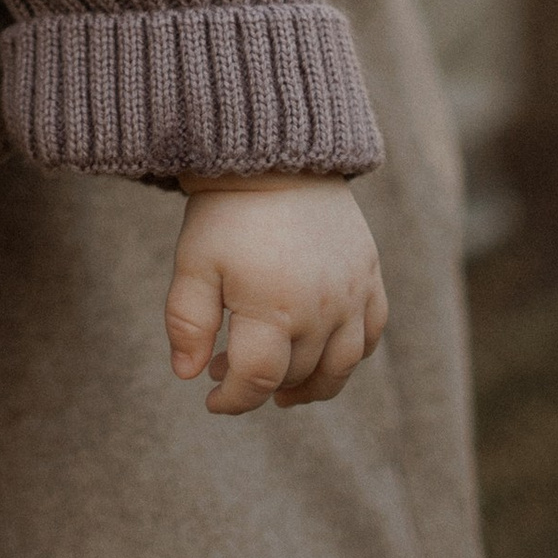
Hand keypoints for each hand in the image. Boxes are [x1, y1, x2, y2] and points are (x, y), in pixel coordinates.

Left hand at [164, 178, 388, 416]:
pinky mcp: (370, 277)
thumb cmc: (227, 213)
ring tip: (280, 387)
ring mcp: (352, 295)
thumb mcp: (193, 264)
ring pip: (340, 368)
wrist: (276, 158)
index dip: (232, 400)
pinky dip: (350, 356)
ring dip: (310, 386)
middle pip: (294, 375)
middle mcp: (321, 310)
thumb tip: (187, 376)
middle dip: (259, 384)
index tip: (211, 399)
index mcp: (273, 309)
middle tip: (226, 368)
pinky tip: (322, 356)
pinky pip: (371, 335)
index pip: (256, 381)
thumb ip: (187, 323)